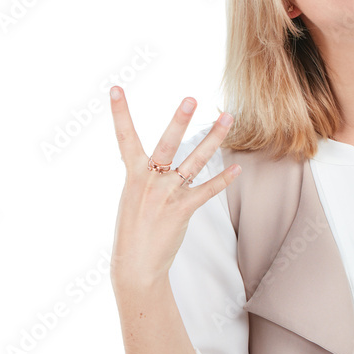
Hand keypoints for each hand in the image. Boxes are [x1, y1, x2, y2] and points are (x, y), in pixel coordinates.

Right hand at [109, 87, 240, 290]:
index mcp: (133, 175)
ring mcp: (167, 195)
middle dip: (179, 120)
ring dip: (213, 139)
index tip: (116, 88)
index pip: (124, 138)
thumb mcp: (132, 197)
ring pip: (195, 161)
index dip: (120, 113)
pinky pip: (207, 190)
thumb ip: (146, 176)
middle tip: (191, 98)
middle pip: (167, 144)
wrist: (135, 264)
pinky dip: (223, 180)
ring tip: (228, 119)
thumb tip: (156, 162)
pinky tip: (237, 168)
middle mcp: (150, 181)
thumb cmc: (134, 229)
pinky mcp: (182, 210)